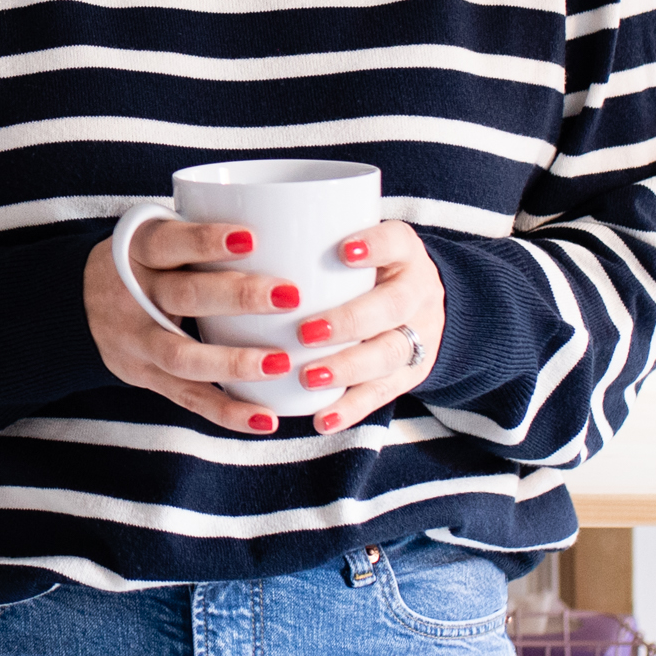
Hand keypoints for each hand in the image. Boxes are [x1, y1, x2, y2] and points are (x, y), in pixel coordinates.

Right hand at [82, 220, 309, 434]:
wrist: (73, 305)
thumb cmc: (141, 265)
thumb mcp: (151, 238)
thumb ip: (196, 235)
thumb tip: (284, 224)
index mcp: (136, 252)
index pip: (168, 242)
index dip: (205, 241)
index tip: (252, 238)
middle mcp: (132, 296)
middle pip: (183, 296)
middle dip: (237, 296)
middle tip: (288, 295)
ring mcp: (135, 342)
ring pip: (182, 357)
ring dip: (234, 362)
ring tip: (281, 362)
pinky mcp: (145, 377)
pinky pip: (188, 398)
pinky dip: (228, 413)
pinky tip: (267, 419)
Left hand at [285, 220, 446, 435]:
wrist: (419, 301)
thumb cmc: (366, 265)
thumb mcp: (355, 239)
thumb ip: (313, 239)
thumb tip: (236, 236)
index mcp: (403, 250)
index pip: (396, 241)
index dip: (375, 246)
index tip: (343, 252)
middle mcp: (418, 291)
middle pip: (392, 306)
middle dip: (350, 320)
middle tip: (306, 332)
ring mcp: (420, 334)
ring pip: (390, 354)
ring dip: (347, 368)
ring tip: (308, 378)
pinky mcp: (411, 373)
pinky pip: (383, 393)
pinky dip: (350, 408)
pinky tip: (322, 419)